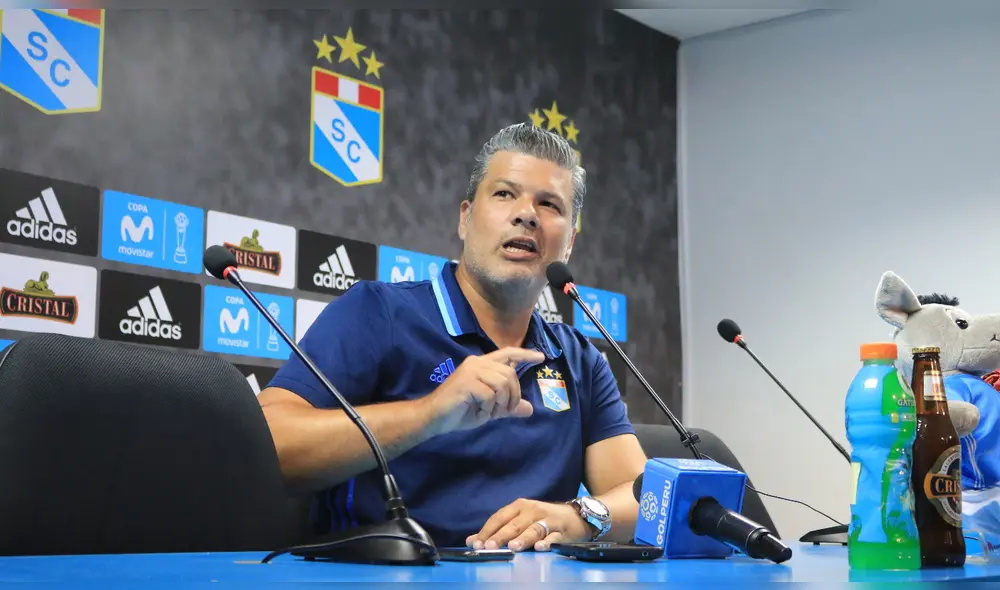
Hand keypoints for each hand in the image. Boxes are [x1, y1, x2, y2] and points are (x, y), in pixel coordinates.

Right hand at [421, 347, 544, 436]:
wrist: (434, 418)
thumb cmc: (460, 411)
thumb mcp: (489, 409)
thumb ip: (508, 407)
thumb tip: (530, 409)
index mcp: (482, 364)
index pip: (508, 353)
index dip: (525, 354)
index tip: (541, 357)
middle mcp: (477, 363)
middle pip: (510, 374)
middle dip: (513, 396)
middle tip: (504, 411)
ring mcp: (471, 371)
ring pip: (502, 383)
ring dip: (500, 403)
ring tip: (488, 412)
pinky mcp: (466, 382)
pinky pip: (490, 395)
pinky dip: (488, 408)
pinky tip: (478, 411)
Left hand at [466, 498, 591, 551]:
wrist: (576, 517)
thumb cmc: (543, 519)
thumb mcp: (519, 520)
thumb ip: (497, 529)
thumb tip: (471, 540)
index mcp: (519, 507)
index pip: (499, 518)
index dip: (487, 531)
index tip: (476, 543)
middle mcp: (533, 511)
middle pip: (514, 524)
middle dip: (500, 536)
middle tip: (489, 547)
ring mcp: (549, 520)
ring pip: (533, 529)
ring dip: (523, 538)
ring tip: (513, 547)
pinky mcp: (563, 531)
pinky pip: (554, 537)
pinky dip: (547, 542)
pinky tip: (540, 548)